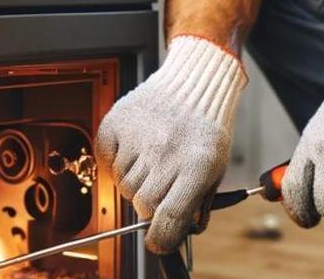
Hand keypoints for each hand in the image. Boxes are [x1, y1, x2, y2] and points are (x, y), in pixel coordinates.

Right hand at [95, 34, 245, 252]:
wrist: (195, 81)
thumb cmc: (207, 125)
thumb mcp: (215, 166)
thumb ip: (198, 202)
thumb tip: (180, 231)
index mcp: (195, 167)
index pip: (168, 220)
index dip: (161, 238)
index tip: (158, 243)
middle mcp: (165, 153)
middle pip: (143, 204)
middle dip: (151, 203)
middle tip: (161, 183)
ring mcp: (138, 137)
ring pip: (124, 184)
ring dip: (136, 179)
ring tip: (153, 156)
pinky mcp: (116, 124)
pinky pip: (108, 161)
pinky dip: (118, 159)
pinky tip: (137, 144)